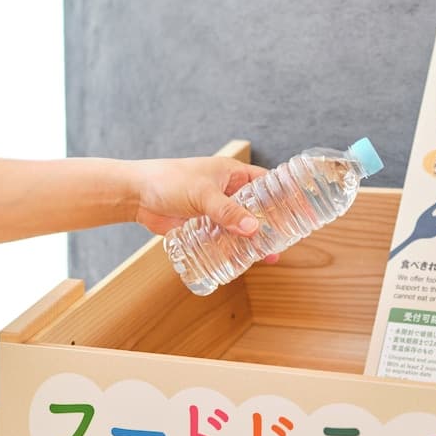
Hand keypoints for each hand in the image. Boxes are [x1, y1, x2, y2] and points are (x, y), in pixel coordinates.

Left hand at [131, 156, 279, 261]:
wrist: (135, 195)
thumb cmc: (168, 182)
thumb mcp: (202, 195)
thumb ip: (227, 212)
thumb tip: (253, 229)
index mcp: (233, 174)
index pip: (267, 184)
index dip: (283, 197)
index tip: (300, 211)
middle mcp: (228, 192)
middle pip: (257, 209)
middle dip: (270, 225)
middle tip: (285, 240)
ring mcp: (216, 210)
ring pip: (242, 227)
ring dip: (253, 241)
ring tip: (269, 256)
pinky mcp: (204, 227)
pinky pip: (225, 239)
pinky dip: (234, 249)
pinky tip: (243, 261)